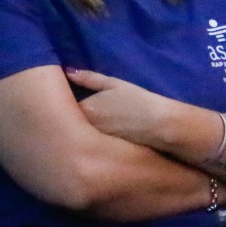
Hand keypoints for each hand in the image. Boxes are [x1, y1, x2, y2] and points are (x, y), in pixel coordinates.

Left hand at [64, 67, 178, 150]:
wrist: (161, 126)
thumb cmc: (138, 101)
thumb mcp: (114, 84)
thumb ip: (89, 78)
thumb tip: (68, 71)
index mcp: (85, 108)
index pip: (65, 108)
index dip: (67, 107)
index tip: (70, 105)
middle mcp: (86, 128)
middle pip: (71, 124)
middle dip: (71, 122)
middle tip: (84, 119)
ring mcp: (95, 144)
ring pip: (80, 137)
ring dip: (80, 134)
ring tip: (94, 130)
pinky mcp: (104, 155)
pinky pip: (91, 148)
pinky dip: (91, 145)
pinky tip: (97, 144)